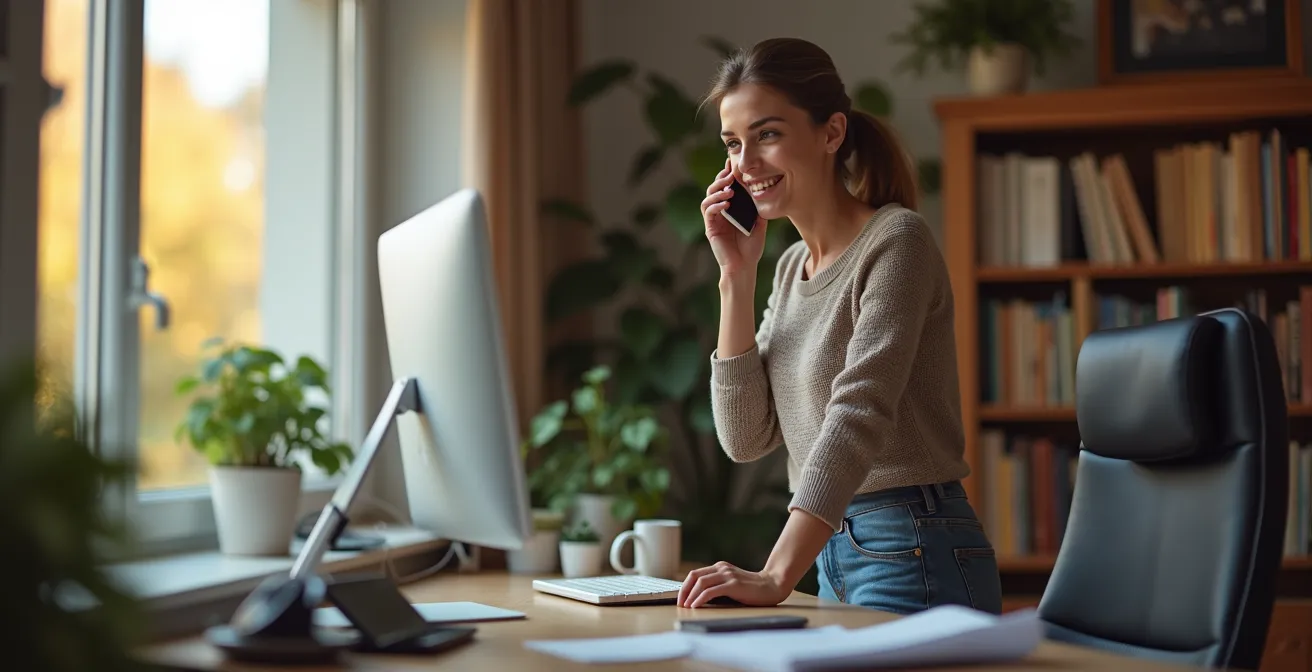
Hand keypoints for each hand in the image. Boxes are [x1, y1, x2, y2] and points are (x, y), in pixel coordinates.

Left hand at [677, 561, 789, 608]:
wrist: (772, 586)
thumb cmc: (752, 589)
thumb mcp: (731, 583)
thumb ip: (718, 585)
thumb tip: (698, 598)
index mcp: (720, 567)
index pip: (695, 574)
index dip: (684, 587)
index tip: (680, 599)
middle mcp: (722, 568)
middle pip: (694, 576)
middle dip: (683, 591)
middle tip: (679, 604)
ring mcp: (728, 575)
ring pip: (700, 583)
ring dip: (690, 595)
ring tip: (686, 606)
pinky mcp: (733, 585)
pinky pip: (710, 591)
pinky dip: (700, 599)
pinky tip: (695, 606)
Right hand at [701, 158, 767, 277]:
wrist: (744, 266)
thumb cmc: (751, 248)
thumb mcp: (759, 223)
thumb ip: (757, 208)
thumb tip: (761, 189)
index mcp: (731, 209)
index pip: (727, 187)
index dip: (728, 174)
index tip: (733, 163)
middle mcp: (720, 212)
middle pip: (714, 188)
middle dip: (721, 178)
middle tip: (730, 173)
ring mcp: (714, 220)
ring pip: (708, 198)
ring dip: (717, 190)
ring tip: (729, 188)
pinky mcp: (710, 228)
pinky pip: (708, 212)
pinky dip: (716, 204)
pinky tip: (726, 203)